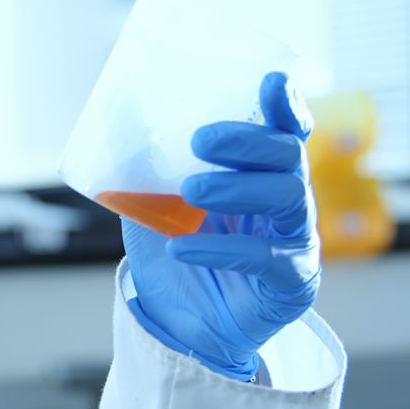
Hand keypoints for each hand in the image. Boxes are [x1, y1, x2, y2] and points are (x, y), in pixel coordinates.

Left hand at [121, 72, 319, 379]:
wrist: (178, 325)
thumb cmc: (174, 256)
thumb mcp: (148, 205)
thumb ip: (140, 166)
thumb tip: (114, 112)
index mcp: (259, 175)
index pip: (283, 132)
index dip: (284, 106)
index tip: (269, 83)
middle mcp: (285, 201)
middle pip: (288, 156)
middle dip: (248, 141)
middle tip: (200, 140)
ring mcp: (294, 240)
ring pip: (288, 197)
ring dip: (238, 187)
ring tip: (190, 191)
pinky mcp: (291, 282)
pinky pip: (266, 258)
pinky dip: (221, 248)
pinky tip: (180, 248)